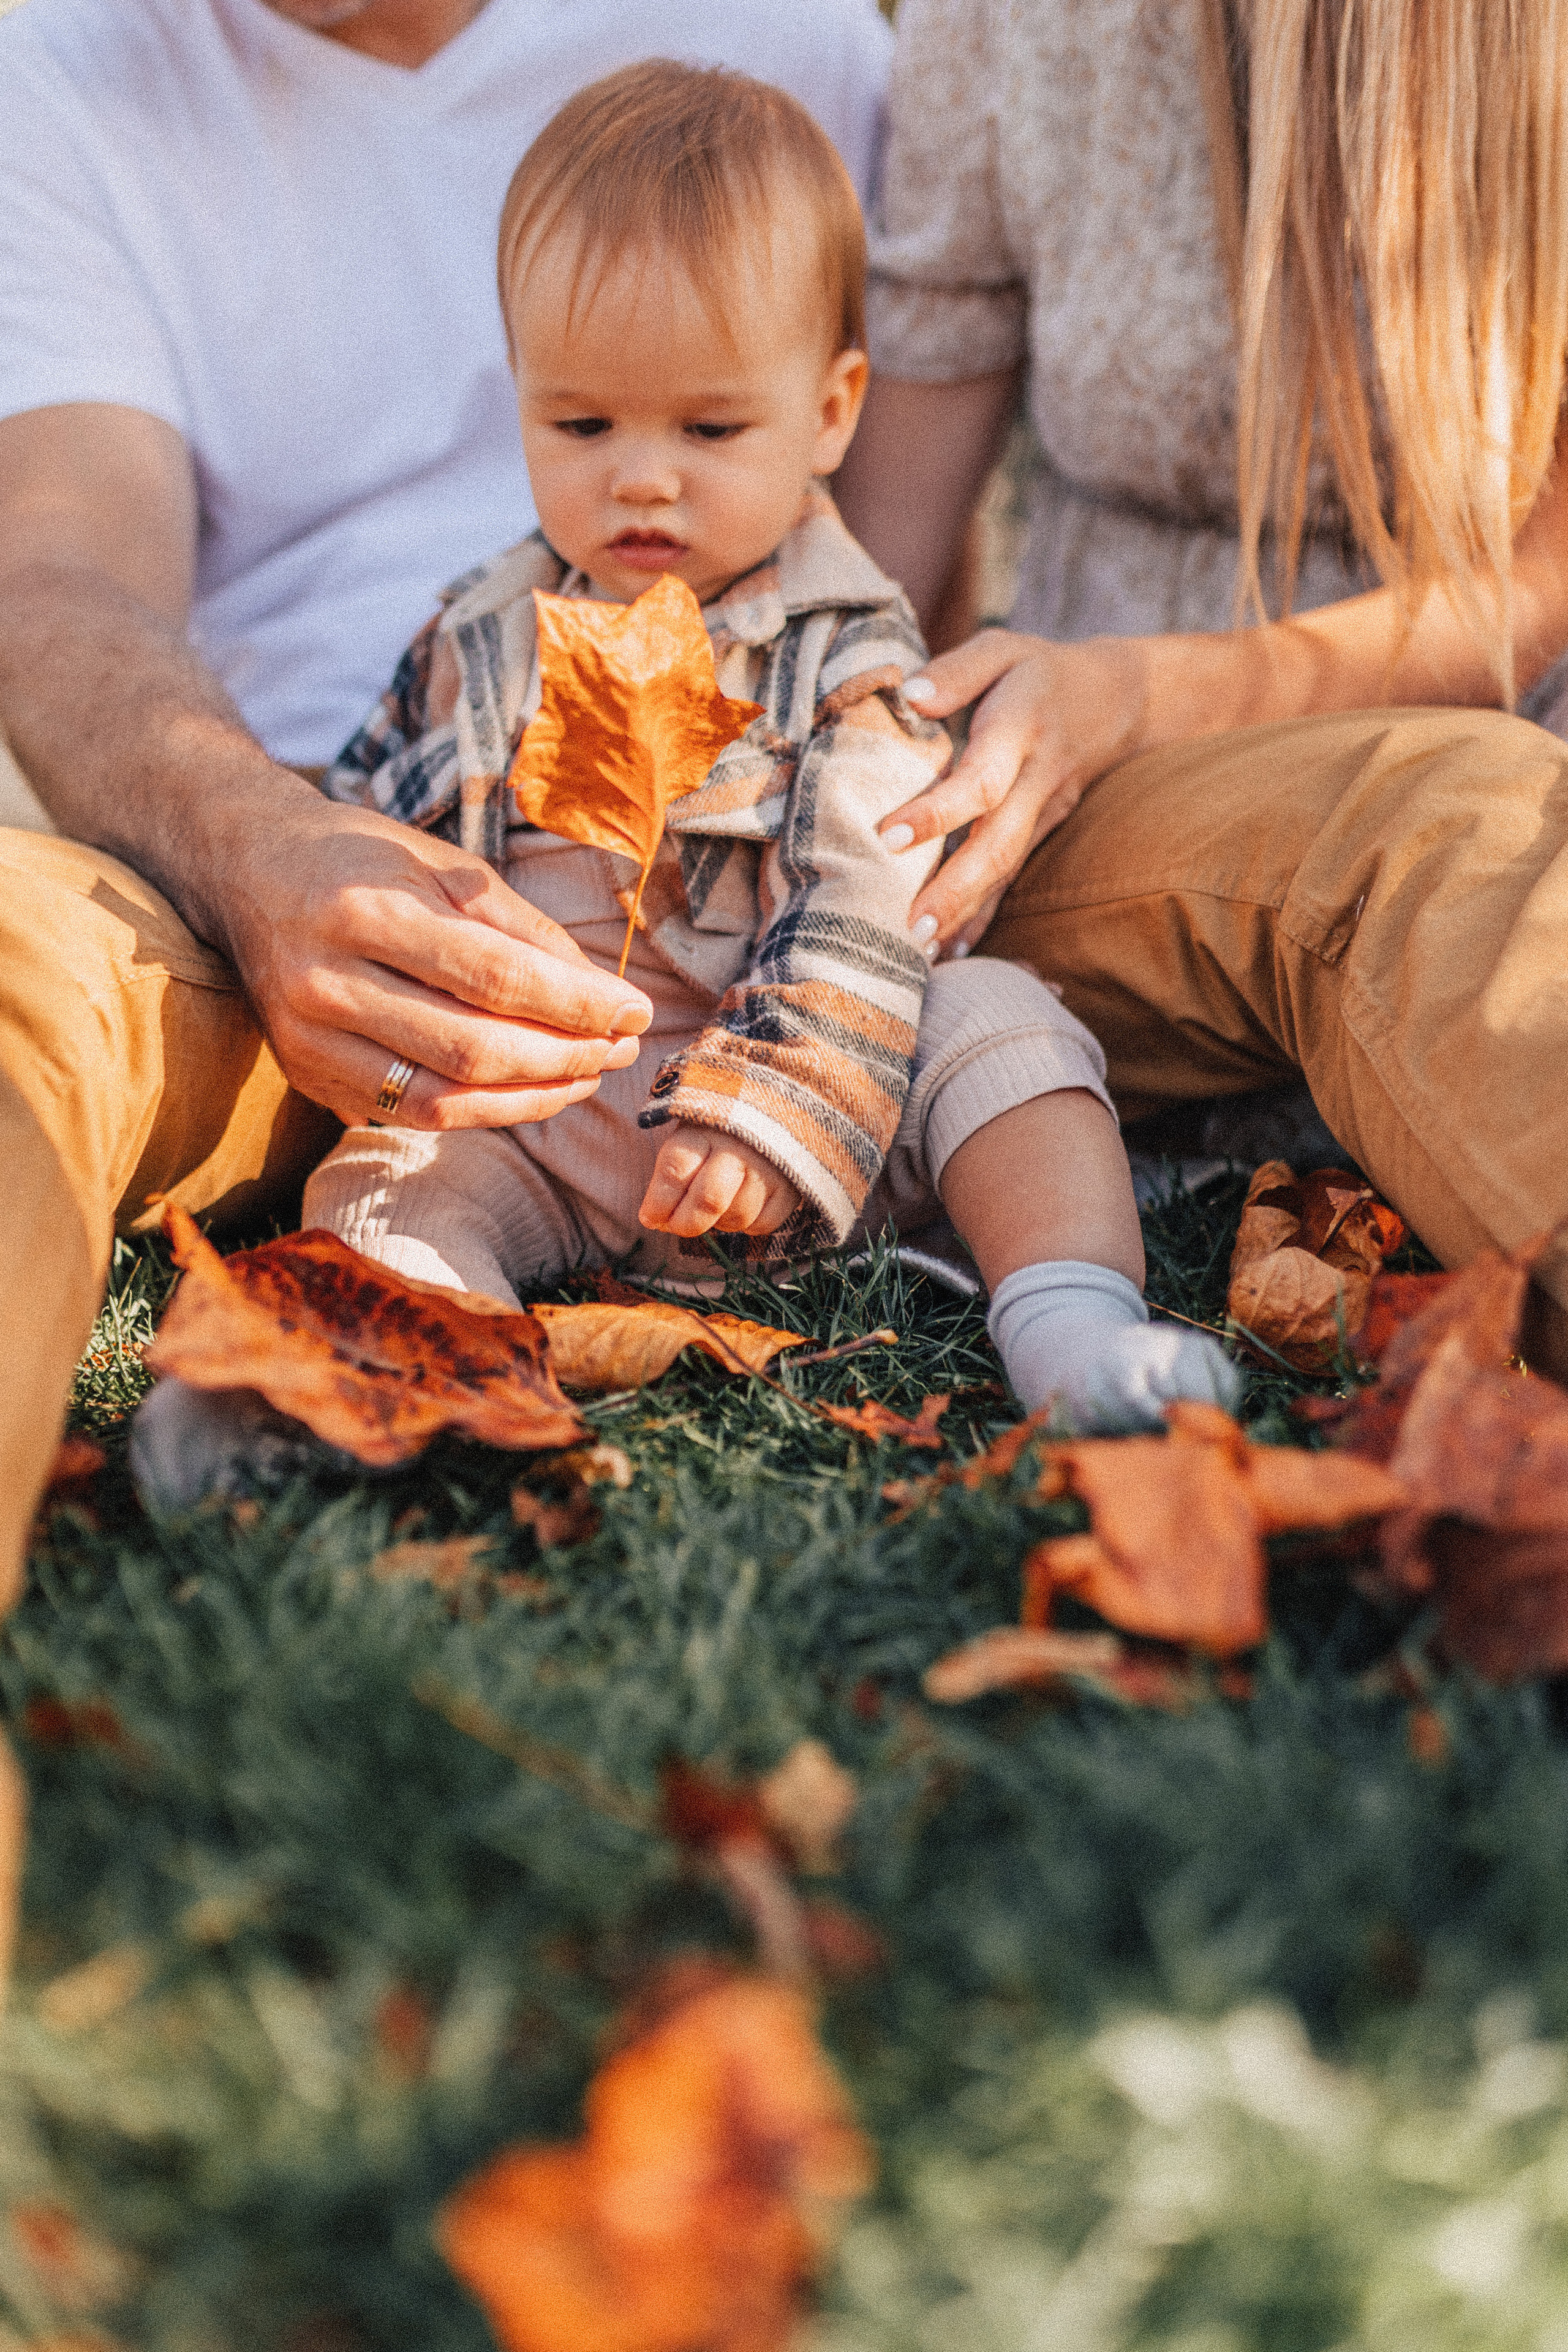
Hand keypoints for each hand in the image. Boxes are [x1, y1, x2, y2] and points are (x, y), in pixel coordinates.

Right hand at [224, 784, 652, 1130]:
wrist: (242, 869)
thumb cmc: (355, 858)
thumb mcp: (438, 863)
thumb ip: (517, 925)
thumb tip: (599, 993)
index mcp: (364, 910)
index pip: (493, 976)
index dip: (575, 1004)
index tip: (635, 1010)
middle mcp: (326, 982)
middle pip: (471, 1049)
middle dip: (563, 1057)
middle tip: (619, 1048)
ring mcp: (308, 1039)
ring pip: (441, 1100)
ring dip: (530, 1098)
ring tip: (585, 1076)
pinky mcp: (305, 1075)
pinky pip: (408, 1115)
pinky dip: (480, 1112)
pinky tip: (528, 1092)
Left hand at [638, 1124, 800, 1237]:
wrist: (785, 1103)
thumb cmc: (723, 1123)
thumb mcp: (693, 1128)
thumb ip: (673, 1169)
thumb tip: (653, 1219)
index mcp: (705, 1127)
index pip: (675, 1170)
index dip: (658, 1202)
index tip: (649, 1218)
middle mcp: (739, 1148)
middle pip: (708, 1201)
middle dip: (685, 1224)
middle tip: (675, 1226)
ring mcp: (768, 1168)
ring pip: (736, 1217)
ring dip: (718, 1223)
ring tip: (713, 1208)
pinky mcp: (792, 1186)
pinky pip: (763, 1224)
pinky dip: (747, 1225)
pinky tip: (740, 1206)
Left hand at [878, 630, 1149, 949]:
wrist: (1116, 698)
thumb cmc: (1038, 671)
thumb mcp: (1001, 649)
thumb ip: (956, 670)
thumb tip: (909, 695)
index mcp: (1020, 729)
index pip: (980, 779)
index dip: (937, 812)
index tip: (888, 835)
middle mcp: (1036, 778)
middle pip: (998, 843)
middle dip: (955, 889)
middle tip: (909, 926)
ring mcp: (1045, 811)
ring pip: (1006, 870)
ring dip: (965, 914)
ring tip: (920, 952)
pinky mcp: (1045, 831)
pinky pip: (1014, 878)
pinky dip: (985, 916)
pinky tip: (953, 950)